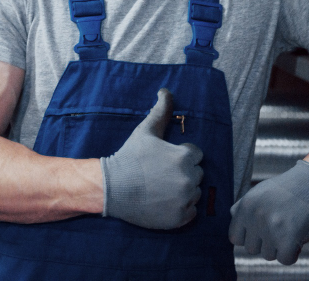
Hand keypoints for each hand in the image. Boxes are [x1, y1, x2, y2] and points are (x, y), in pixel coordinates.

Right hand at [101, 88, 203, 228]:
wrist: (112, 187)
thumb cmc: (129, 157)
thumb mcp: (145, 131)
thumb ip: (160, 111)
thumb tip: (166, 91)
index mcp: (184, 157)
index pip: (195, 154)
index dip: (180, 155)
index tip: (164, 160)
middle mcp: (189, 179)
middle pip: (196, 174)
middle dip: (183, 172)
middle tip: (161, 174)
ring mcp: (185, 200)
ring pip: (195, 193)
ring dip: (183, 190)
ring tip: (161, 188)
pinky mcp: (180, 218)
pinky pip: (191, 212)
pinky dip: (181, 208)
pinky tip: (163, 202)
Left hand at [229, 159, 308, 263]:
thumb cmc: (287, 189)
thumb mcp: (259, 192)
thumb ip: (243, 207)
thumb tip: (232, 218)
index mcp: (245, 206)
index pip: (234, 238)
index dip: (249, 238)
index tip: (260, 233)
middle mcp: (255, 217)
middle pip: (252, 249)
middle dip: (265, 243)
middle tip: (280, 229)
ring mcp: (271, 228)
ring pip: (268, 255)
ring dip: (279, 247)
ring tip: (289, 229)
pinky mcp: (288, 238)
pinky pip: (285, 260)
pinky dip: (293, 254)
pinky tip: (298, 238)